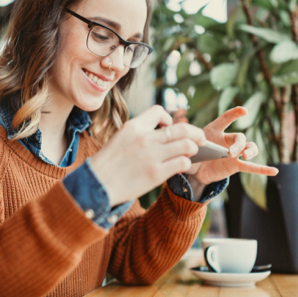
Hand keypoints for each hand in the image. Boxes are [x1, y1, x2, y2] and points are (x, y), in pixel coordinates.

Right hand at [90, 105, 206, 205]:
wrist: (96, 185)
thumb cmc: (108, 164)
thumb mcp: (120, 138)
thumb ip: (141, 132)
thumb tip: (165, 131)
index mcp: (133, 126)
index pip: (160, 111)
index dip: (169, 119)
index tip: (169, 128)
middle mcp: (144, 138)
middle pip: (182, 128)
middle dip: (195, 133)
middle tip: (200, 138)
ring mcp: (151, 156)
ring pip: (187, 144)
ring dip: (193, 148)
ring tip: (191, 152)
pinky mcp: (156, 174)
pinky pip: (182, 163)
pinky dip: (187, 163)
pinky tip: (182, 165)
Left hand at [184, 107, 278, 185]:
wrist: (194, 169)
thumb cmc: (192, 152)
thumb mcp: (188, 146)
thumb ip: (191, 145)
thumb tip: (191, 148)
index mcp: (214, 131)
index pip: (225, 119)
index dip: (234, 114)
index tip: (244, 111)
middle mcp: (227, 140)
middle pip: (239, 138)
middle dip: (238, 145)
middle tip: (231, 153)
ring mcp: (234, 153)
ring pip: (249, 148)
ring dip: (250, 151)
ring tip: (245, 156)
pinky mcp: (235, 165)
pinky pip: (251, 167)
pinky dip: (263, 169)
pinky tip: (275, 171)